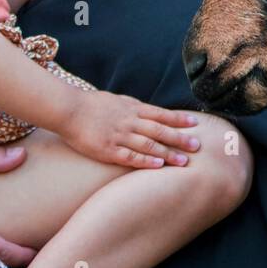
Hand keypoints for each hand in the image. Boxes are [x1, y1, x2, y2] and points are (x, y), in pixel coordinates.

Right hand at [64, 90, 200, 167]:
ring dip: (168, 153)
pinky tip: (158, 166)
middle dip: (180, 138)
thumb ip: (134, 107)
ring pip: (148, 145)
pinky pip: (130, 156)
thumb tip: (150, 112)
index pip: (161, 113)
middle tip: (198, 146)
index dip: (179, 119)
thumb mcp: (117, 101)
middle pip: (160, 130)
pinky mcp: (107, 149)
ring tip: (184, 161)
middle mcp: (129, 122)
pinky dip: (145, 161)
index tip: (196, 123)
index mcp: (132, 109)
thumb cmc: (91, 105)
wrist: (68, 109)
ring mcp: (119, 136)